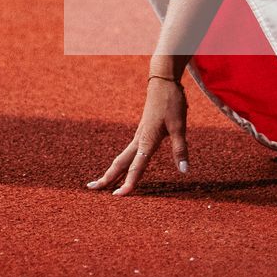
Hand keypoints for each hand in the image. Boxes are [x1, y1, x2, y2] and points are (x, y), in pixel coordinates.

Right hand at [87, 75, 187, 195]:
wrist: (162, 81)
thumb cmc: (171, 101)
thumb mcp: (179, 125)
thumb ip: (180, 149)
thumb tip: (184, 171)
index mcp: (147, 139)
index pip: (137, 165)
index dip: (130, 182)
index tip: (120, 196)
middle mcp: (139, 139)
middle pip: (120, 162)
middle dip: (107, 177)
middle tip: (92, 189)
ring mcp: (139, 136)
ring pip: (122, 158)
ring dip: (112, 171)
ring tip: (101, 183)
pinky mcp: (141, 133)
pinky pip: (129, 153)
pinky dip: (121, 164)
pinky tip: (121, 168)